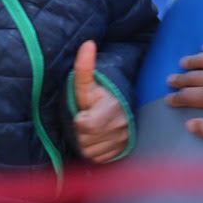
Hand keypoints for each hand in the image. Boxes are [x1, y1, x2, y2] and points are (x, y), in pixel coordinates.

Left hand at [72, 40, 128, 162]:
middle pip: (84, 140)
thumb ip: (84, 67)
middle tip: (86, 120)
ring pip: (91, 152)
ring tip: (92, 129)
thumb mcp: (88, 82)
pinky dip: (95, 151)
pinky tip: (97, 139)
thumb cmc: (100, 94)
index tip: (83, 112)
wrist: (120, 105)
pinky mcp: (123, 151)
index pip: (83, 125)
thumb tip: (87, 43)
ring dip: (87, 143)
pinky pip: (99, 159)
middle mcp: (120, 127)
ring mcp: (123, 141)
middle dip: (81, 132)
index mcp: (111, 109)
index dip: (79, 120)